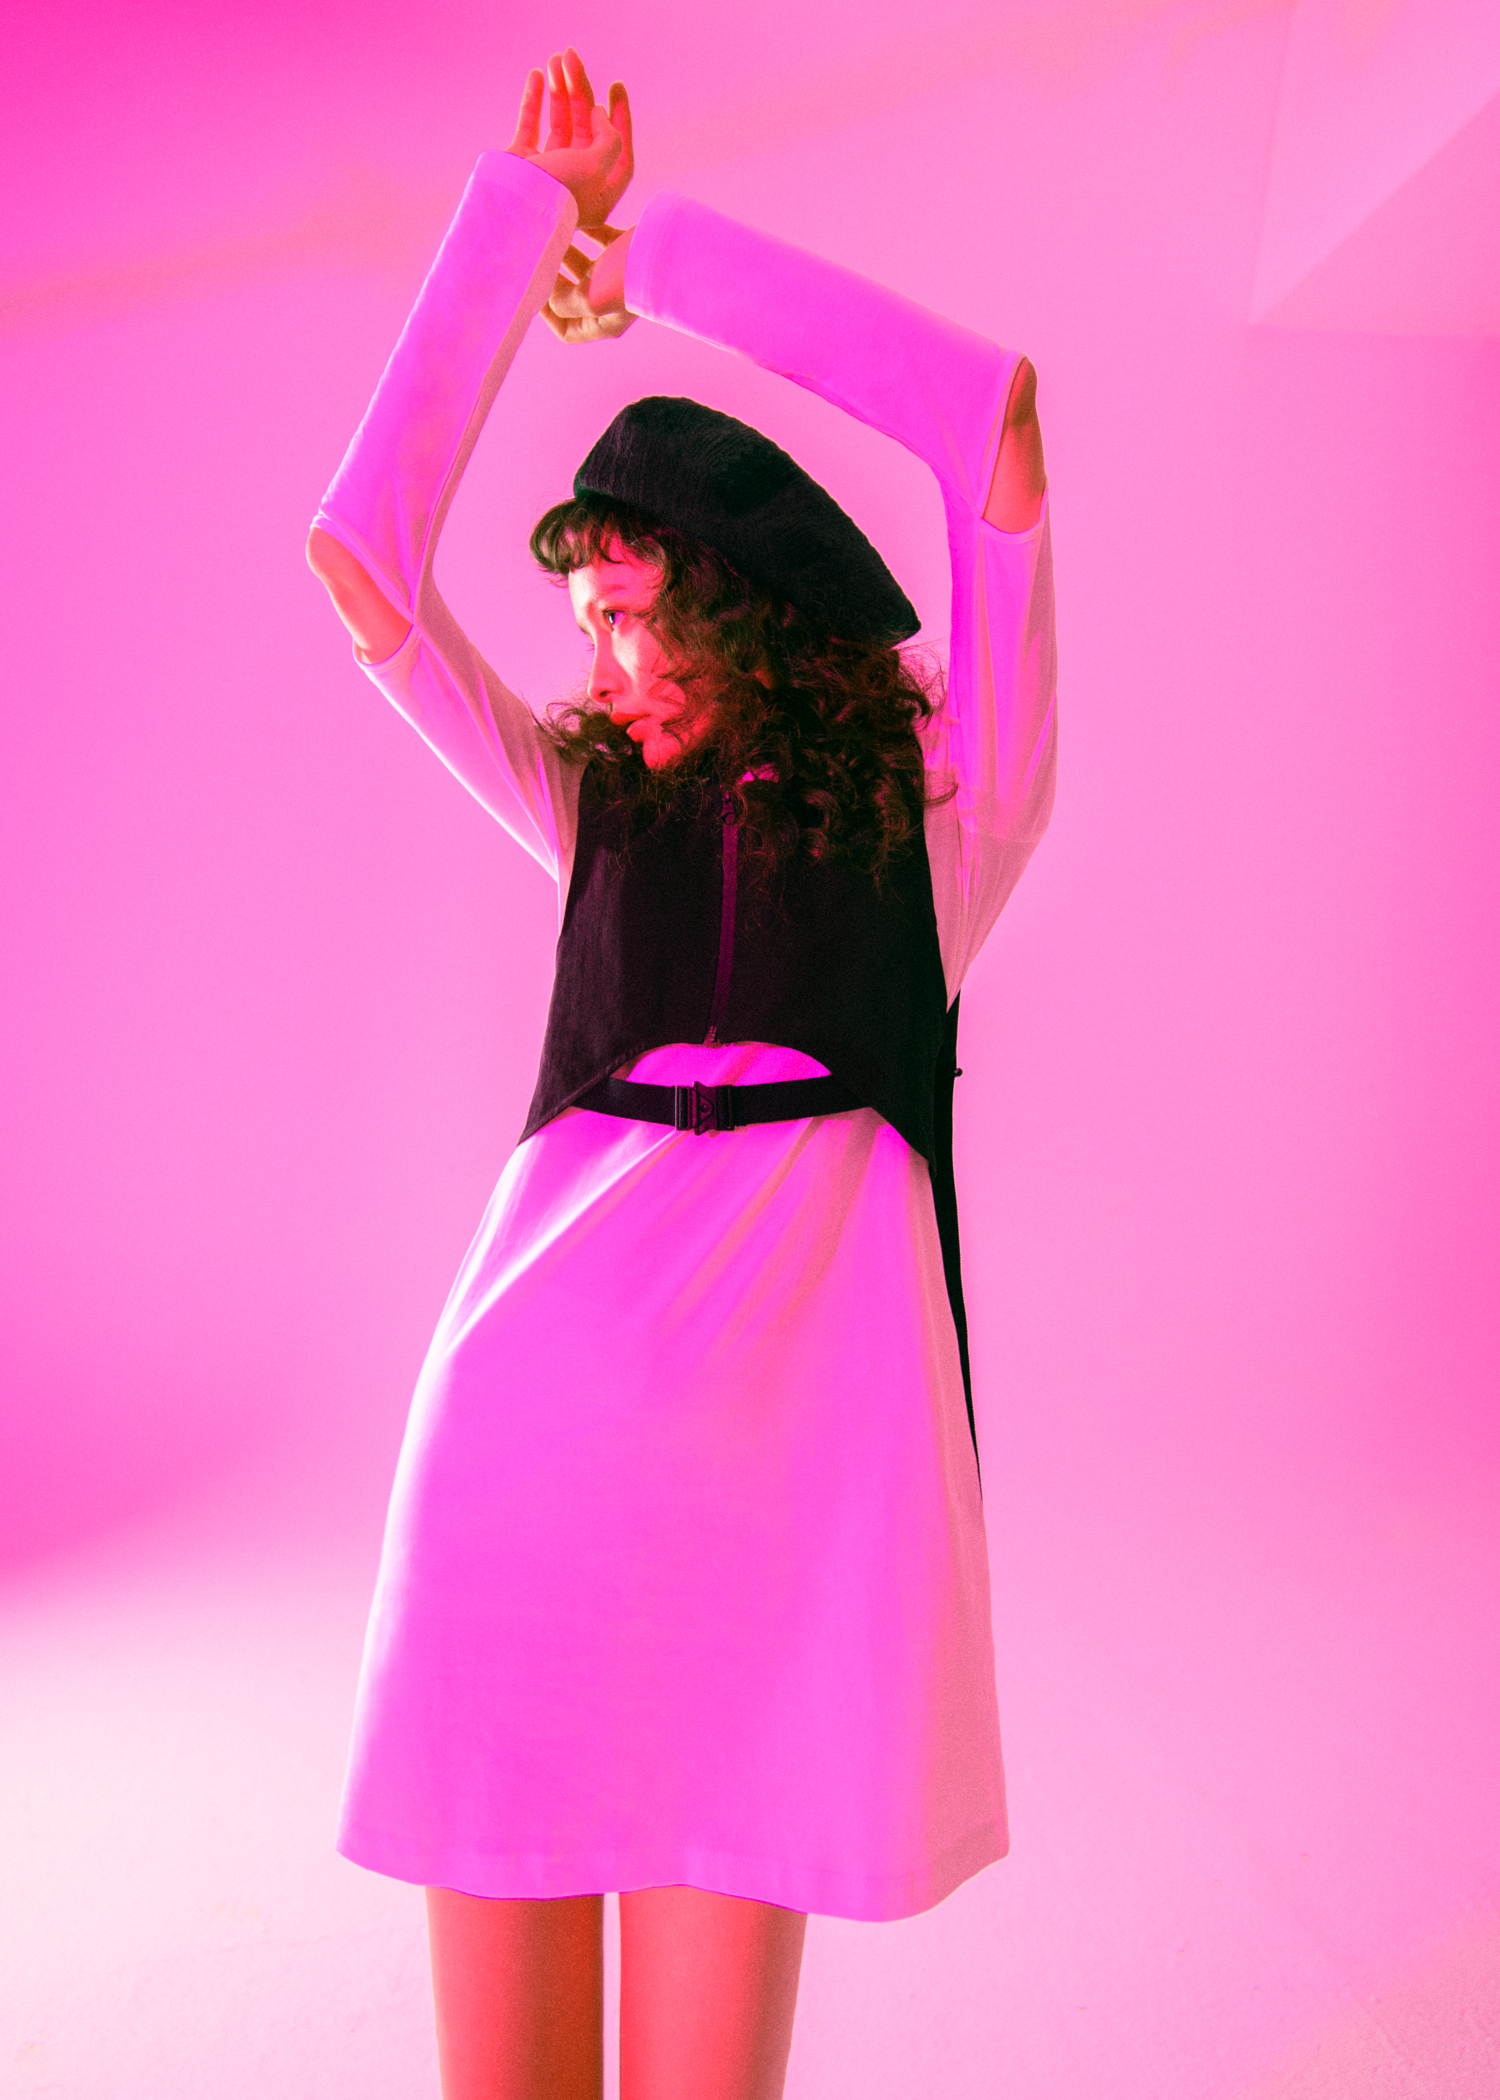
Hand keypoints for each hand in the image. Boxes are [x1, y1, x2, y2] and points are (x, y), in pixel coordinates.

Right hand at [507, 48, 633, 230]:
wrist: (512, 207)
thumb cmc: (559, 192)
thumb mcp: (597, 166)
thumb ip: (609, 139)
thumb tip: (598, 114)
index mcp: (600, 195)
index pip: (620, 153)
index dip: (621, 119)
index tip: (616, 86)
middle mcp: (576, 183)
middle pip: (587, 130)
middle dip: (581, 91)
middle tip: (573, 56)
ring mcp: (548, 172)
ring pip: (560, 123)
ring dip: (559, 90)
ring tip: (555, 58)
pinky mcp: (523, 162)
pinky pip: (531, 125)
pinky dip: (534, 100)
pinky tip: (537, 75)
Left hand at [544, 224, 634, 343]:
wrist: (671, 248)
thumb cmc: (630, 278)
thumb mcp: (591, 297)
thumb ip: (565, 302)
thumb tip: (551, 298)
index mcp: (603, 322)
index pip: (566, 330)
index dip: (545, 314)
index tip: (533, 288)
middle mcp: (611, 303)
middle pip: (572, 296)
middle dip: (553, 278)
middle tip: (537, 257)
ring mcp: (621, 276)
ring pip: (585, 267)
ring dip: (566, 252)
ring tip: (551, 235)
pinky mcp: (629, 250)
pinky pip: (602, 241)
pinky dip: (588, 231)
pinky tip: (576, 217)